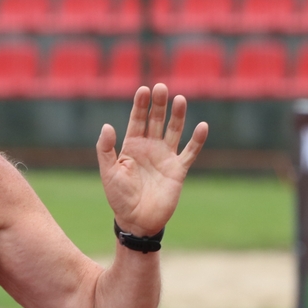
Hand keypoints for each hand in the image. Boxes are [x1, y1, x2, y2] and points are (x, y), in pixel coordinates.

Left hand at [96, 84, 206, 237]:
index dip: (140, 105)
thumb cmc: (118, 197)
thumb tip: (107, 125)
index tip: (143, 89)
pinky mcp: (178, 170)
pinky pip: (190, 152)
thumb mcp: (108, 172)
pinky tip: (202, 126)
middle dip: (158, 105)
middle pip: (156, 121)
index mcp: (131, 146)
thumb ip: (106, 149)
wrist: (136, 220)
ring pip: (173, 131)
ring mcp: (165, 157)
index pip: (137, 120)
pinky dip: (197, 140)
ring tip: (180, 99)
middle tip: (161, 87)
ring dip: (177, 116)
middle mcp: (150, 148)